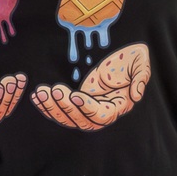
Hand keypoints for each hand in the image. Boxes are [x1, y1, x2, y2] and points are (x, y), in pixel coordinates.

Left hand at [32, 44, 150, 129]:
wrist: (122, 53)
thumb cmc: (132, 57)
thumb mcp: (140, 63)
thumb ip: (140, 78)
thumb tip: (135, 96)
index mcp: (119, 105)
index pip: (102, 115)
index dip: (88, 108)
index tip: (75, 94)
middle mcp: (103, 111)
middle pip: (82, 121)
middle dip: (65, 108)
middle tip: (52, 90)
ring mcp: (88, 107)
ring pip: (68, 118)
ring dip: (52, 108)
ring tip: (40, 93)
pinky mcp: (77, 100)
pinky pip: (61, 109)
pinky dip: (47, 106)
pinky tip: (36, 96)